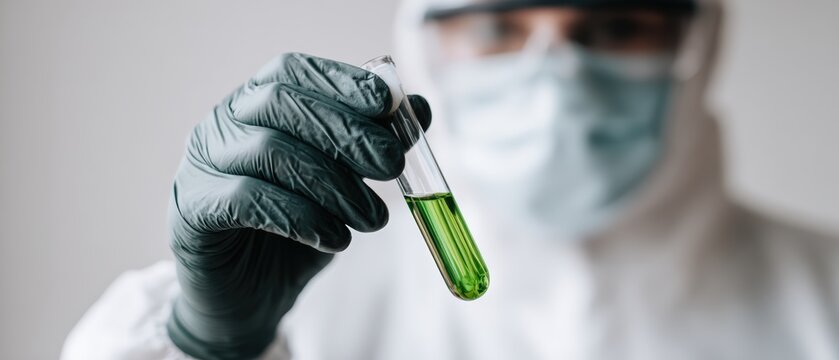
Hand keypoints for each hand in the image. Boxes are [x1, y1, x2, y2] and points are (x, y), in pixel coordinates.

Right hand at [165, 53, 430, 359]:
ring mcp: (200, 163)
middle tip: (392, 166)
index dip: (342, 82)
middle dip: (346, 131)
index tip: (388, 105)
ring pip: (269, 152)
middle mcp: (223, 123)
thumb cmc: (299, 229)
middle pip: (282, 102)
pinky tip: (334, 239)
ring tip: (372, 219)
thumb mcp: (346, 184)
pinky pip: (245, 199)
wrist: (250, 296)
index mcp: (256, 103)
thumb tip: (419, 107)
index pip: (294, 70)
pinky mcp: (192, 209)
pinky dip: (300, 217)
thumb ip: (376, 143)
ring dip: (333, 185)